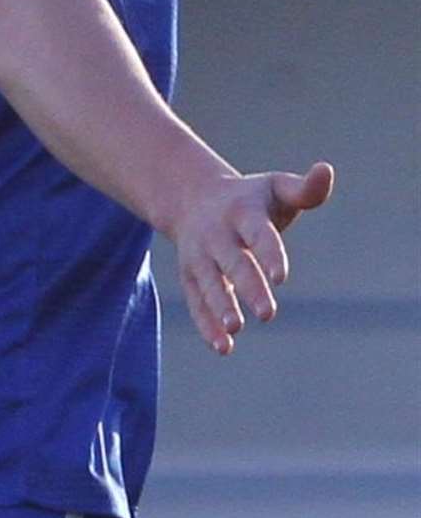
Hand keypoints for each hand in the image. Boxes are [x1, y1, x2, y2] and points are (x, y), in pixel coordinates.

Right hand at [171, 161, 333, 355]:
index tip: (280, 277)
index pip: (258, 233)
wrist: (191, 196)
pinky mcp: (190, 276)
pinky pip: (196, 301)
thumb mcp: (276, 188)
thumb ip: (305, 188)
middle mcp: (217, 234)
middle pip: (233, 262)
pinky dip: (206, 324)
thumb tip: (326, 170)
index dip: (269, 253)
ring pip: (208, 282)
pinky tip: (223, 347)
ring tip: (235, 329)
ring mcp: (200, 255)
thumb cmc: (250, 199)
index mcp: (242, 211)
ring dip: (220, 305)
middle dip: (248, 286)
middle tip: (268, 313)